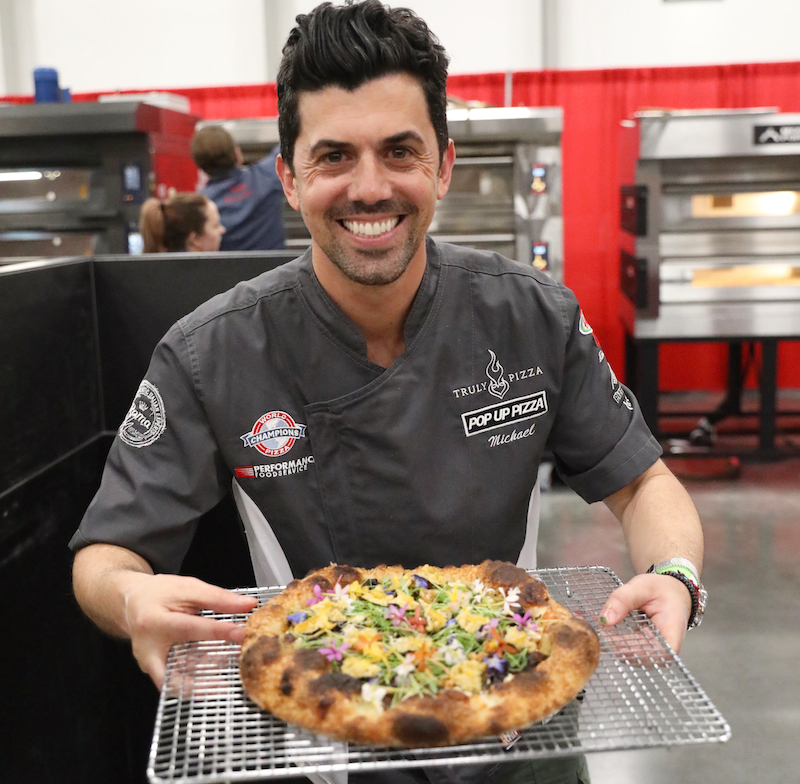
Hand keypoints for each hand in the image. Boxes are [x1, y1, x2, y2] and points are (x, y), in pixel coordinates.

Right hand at [121, 572, 257, 688]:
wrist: (133, 602)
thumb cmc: (160, 593)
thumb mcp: (188, 588)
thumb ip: (218, 598)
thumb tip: (248, 604)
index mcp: (155, 621)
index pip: (192, 628)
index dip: (219, 631)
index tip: (242, 634)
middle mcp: (148, 648)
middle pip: (174, 673)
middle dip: (200, 683)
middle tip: (226, 685)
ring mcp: (148, 663)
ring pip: (175, 682)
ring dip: (200, 685)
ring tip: (225, 684)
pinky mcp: (153, 671)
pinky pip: (175, 680)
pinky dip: (194, 681)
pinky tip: (215, 677)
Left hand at [600, 573, 691, 652]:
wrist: (672, 592)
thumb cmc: (663, 590)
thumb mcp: (642, 587)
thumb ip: (623, 600)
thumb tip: (605, 620)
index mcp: (671, 636)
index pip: (651, 654)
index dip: (628, 651)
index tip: (607, 638)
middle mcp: (663, 650)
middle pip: (636, 656)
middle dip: (612, 643)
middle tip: (591, 628)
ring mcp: (652, 651)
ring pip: (627, 654)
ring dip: (608, 640)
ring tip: (591, 625)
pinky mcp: (642, 648)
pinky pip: (625, 647)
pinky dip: (610, 637)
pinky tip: (596, 625)